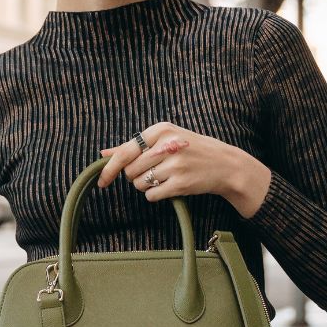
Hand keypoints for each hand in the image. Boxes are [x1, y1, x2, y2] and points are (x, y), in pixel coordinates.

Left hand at [97, 121, 271, 218]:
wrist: (224, 164)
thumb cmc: (190, 150)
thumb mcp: (164, 139)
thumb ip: (132, 146)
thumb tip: (103, 153)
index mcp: (161, 130)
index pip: (125, 152)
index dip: (109, 169)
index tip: (101, 181)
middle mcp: (167, 145)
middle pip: (130, 171)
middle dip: (136, 176)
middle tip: (153, 171)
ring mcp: (175, 165)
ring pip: (139, 184)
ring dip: (146, 186)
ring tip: (164, 177)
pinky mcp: (181, 183)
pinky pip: (152, 196)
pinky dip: (156, 195)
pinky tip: (169, 186)